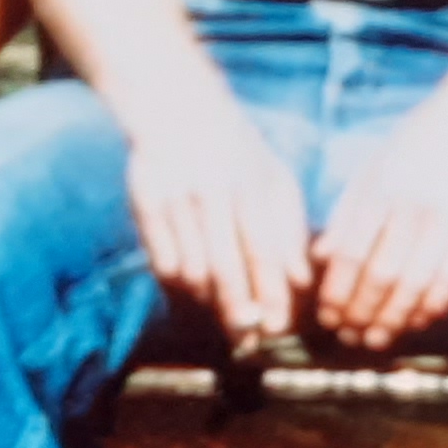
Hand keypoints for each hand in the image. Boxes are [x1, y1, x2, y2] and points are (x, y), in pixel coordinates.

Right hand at [118, 88, 312, 348]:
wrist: (178, 107)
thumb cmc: (238, 154)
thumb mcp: (275, 181)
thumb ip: (290, 231)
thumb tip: (302, 282)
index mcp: (252, 188)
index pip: (265, 253)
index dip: (272, 296)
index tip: (277, 328)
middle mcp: (214, 194)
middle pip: (226, 268)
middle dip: (238, 311)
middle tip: (246, 340)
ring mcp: (177, 198)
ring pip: (192, 271)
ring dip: (207, 297)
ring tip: (218, 302)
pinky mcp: (145, 202)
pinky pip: (161, 260)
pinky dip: (177, 278)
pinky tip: (190, 278)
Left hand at [311, 48, 447, 350]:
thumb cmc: (417, 144)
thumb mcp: (373, 167)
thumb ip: (347, 212)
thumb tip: (320, 257)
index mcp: (379, 191)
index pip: (350, 253)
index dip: (336, 293)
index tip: (328, 317)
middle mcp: (411, 207)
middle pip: (380, 275)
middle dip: (360, 313)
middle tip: (349, 336)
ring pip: (416, 284)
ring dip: (394, 319)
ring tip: (377, 339)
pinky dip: (434, 306)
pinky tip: (418, 321)